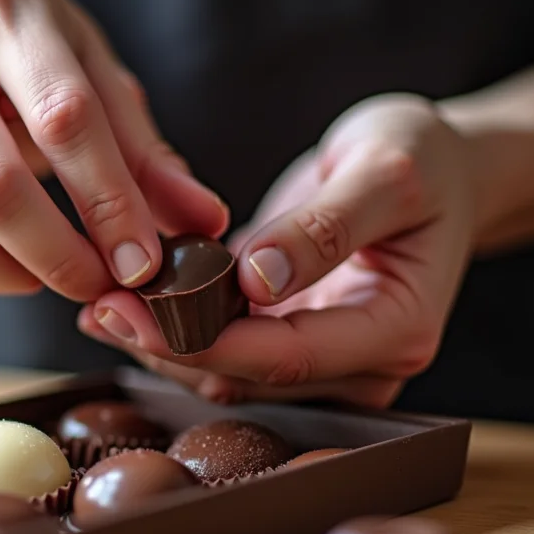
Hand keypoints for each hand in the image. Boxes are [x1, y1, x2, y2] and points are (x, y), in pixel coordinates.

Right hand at [0, 0, 228, 304]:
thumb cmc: (25, 60)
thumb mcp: (92, 73)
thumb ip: (146, 152)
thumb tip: (204, 226)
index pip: (63, 117)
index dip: (111, 202)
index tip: (145, 263)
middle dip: (63, 258)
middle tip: (104, 287)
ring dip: (17, 280)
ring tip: (54, 274)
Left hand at [79, 93, 476, 406]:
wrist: (436, 167)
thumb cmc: (425, 159)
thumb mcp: (388, 170)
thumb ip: (327, 225)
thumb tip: (257, 279)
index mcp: (398, 329)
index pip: (290, 356)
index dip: (208, 341)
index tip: (139, 312)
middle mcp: (360, 362)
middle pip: (249, 374)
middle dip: (169, 346)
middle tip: (97, 306)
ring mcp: (324, 358)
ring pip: (227, 370)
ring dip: (161, 343)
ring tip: (97, 303)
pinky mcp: (290, 338)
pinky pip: (224, 347)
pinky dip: (175, 327)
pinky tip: (127, 298)